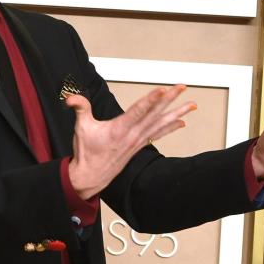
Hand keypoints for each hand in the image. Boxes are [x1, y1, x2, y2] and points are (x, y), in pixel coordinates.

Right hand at [65, 86, 195, 199]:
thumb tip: (71, 98)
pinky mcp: (138, 145)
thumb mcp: (81, 128)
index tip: (163, 89)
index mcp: (119, 129)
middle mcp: (132, 135)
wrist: (91, 176)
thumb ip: (80, 108)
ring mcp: (137, 140)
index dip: (151, 99)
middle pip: (155, 114)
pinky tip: (181, 122)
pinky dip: (170, 127)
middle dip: (170, 99)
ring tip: (192, 105)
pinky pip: (158, 134)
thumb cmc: (87, 152)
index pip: (138, 110)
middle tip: (182, 87)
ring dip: (177, 113)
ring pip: (160, 124)